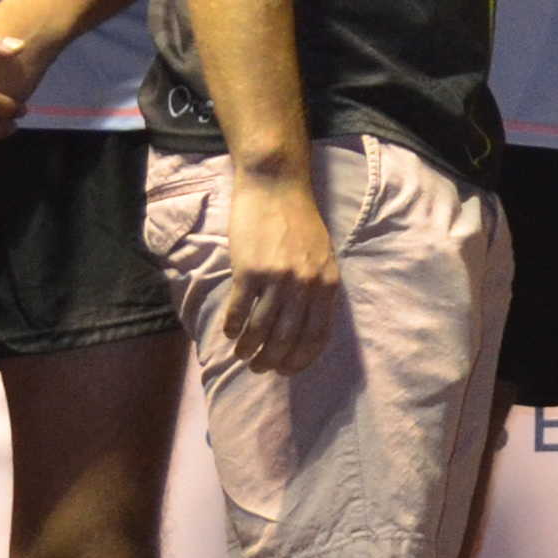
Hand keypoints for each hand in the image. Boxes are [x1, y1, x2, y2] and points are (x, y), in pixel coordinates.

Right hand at [212, 168, 344, 375]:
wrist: (276, 188)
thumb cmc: (299, 222)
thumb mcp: (322, 256)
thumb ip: (317, 289)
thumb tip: (305, 327)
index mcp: (327, 284)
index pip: (317, 336)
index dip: (300, 359)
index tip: (287, 370)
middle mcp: (305, 285)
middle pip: (287, 338)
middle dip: (272, 360)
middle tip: (259, 368)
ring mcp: (277, 278)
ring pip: (261, 329)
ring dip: (249, 349)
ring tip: (242, 356)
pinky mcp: (249, 271)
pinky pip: (239, 311)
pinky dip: (233, 328)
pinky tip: (229, 334)